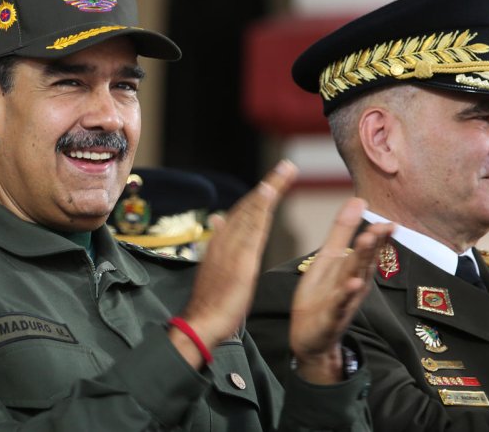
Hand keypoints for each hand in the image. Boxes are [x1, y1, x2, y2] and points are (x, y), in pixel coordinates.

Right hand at [173, 160, 297, 366]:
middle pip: (249, 207)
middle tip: (287, 166)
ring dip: (269, 189)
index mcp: (222, 244)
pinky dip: (260, 208)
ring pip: (252, 212)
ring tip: (285, 171)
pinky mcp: (239, 259)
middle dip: (269, 186)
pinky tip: (270, 193)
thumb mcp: (217, 269)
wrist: (201, 322)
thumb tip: (218, 220)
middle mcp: (225, 240)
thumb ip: (221, 246)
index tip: (274, 181)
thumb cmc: (211, 302)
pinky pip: (252, 228)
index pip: (242, 214)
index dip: (259, 197)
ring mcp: (232, 248)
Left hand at [289, 197, 392, 383]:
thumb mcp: (329, 258)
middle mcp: (354, 284)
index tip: (390, 222)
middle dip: (372, 244)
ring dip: (361, 262)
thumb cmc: (322, 295)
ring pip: (354, 279)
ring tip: (366, 243)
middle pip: (363, 262)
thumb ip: (343, 231)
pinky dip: (346, 295)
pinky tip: (353, 284)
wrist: (311, 337)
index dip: (379, 236)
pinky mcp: (330, 317)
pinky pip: (339, 304)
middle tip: (382, 227)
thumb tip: (358, 200)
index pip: (369, 249)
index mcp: (353, 269)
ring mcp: (343, 301)